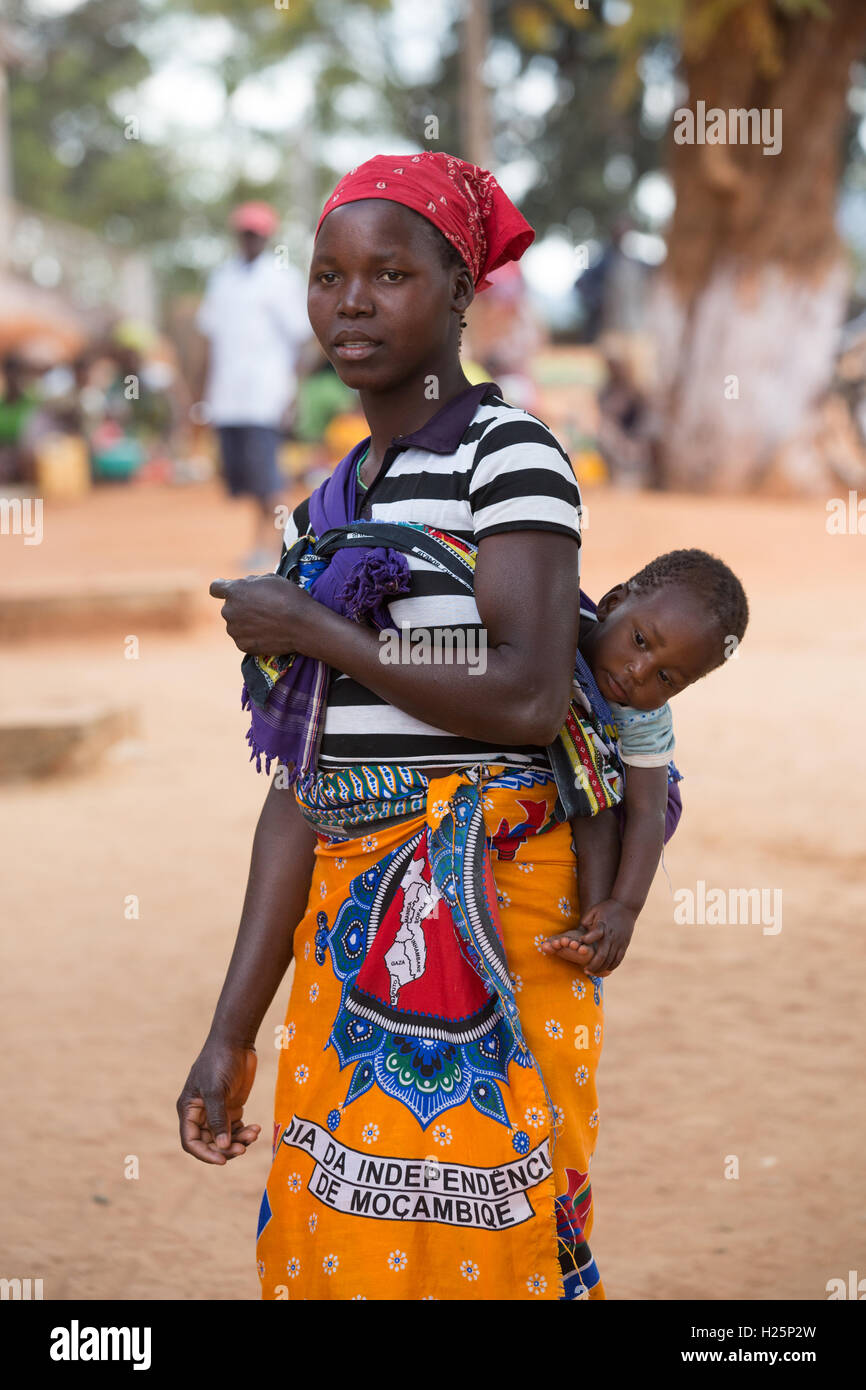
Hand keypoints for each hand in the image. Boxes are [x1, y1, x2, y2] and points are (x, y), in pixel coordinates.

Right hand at [177, 1040, 260, 1164]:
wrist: (236, 1041)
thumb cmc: (220, 1062)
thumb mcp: (216, 1090)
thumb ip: (218, 1119)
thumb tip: (222, 1147)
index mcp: (189, 1110)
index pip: (191, 1141)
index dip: (205, 1154)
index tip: (223, 1160)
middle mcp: (201, 1114)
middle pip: (210, 1143)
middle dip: (226, 1148)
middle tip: (244, 1147)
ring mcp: (217, 1112)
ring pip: (225, 1138)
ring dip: (239, 1141)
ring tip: (254, 1133)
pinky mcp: (232, 1108)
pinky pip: (237, 1129)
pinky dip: (245, 1132)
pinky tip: (256, 1128)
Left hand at [209, 573, 313, 654]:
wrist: (302, 625)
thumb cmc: (289, 597)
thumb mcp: (270, 579)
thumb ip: (251, 583)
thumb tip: (245, 586)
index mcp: (234, 591)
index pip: (215, 588)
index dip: (222, 589)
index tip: (229, 591)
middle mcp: (229, 611)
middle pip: (229, 608)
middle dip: (241, 607)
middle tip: (262, 609)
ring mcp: (234, 630)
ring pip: (236, 625)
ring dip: (246, 623)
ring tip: (268, 623)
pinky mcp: (243, 645)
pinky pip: (244, 639)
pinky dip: (253, 637)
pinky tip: (269, 634)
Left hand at [542, 899, 636, 975]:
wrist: (626, 906)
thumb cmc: (606, 908)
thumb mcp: (594, 910)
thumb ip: (586, 922)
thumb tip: (581, 935)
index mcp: (602, 926)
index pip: (595, 934)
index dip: (587, 939)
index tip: (580, 942)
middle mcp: (611, 936)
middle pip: (602, 955)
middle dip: (593, 965)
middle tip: (585, 970)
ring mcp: (619, 942)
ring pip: (610, 960)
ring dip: (601, 968)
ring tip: (592, 972)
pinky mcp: (624, 945)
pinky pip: (619, 959)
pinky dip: (612, 966)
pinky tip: (604, 969)